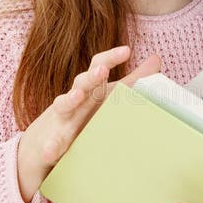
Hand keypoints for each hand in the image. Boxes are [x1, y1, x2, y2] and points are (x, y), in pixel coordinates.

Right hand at [17, 45, 161, 202]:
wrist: (45, 142)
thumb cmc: (84, 114)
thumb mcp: (109, 96)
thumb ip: (133, 80)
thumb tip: (156, 58)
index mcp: (91, 89)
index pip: (98, 67)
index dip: (111, 58)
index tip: (126, 51)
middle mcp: (75, 100)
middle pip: (81, 83)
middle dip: (91, 76)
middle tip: (102, 71)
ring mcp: (61, 118)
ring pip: (63, 105)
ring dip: (70, 99)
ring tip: (77, 96)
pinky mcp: (52, 140)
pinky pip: (51, 143)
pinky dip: (50, 146)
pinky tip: (51, 151)